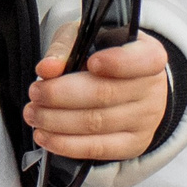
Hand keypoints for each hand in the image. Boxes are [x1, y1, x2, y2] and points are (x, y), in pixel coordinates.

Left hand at [26, 28, 168, 160]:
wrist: (128, 86)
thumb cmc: (104, 56)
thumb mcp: (87, 37)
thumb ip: (67, 47)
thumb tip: (48, 68)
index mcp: (148, 54)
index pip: (142, 60)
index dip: (118, 62)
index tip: (92, 62)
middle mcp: (152, 89)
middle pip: (105, 94)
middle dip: (61, 95)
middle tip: (36, 93)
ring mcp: (145, 120)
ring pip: (96, 123)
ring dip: (56, 121)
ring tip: (34, 113)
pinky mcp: (132, 145)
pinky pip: (97, 149)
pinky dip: (66, 144)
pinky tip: (46, 136)